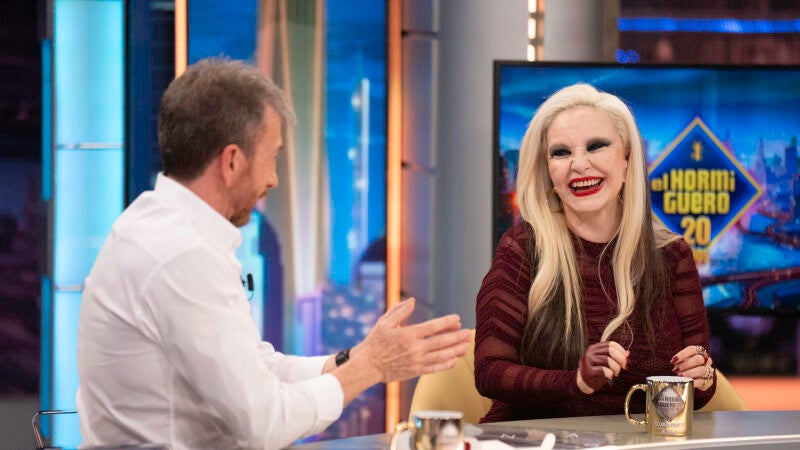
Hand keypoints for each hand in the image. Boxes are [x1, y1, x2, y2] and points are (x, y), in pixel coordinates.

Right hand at [351, 298, 472, 382]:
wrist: (367, 366)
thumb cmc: (374, 342)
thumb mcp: (384, 322)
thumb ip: (399, 311)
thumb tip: (413, 301)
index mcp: (408, 334)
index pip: (433, 327)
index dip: (447, 322)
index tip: (457, 318)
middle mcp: (414, 349)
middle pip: (441, 342)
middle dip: (457, 337)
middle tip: (469, 333)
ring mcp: (416, 361)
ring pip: (441, 356)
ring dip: (456, 351)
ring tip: (467, 346)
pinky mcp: (415, 371)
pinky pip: (435, 368)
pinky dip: (446, 364)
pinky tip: (455, 360)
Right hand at [576, 341, 628, 393]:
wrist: (584, 383)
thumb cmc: (598, 372)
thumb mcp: (606, 362)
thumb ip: (616, 357)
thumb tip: (628, 353)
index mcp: (594, 348)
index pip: (610, 344)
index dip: (621, 350)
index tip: (626, 358)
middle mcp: (590, 352)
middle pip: (610, 350)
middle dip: (621, 359)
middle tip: (624, 367)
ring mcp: (588, 361)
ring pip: (608, 360)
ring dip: (616, 368)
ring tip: (616, 373)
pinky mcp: (588, 372)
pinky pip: (603, 370)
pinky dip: (610, 373)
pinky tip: (610, 376)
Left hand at [671, 345, 714, 390]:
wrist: (696, 378)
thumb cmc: (686, 366)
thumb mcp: (682, 361)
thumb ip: (679, 361)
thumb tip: (673, 362)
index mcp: (699, 351)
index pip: (692, 349)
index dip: (682, 355)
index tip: (673, 361)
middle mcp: (706, 359)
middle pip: (698, 359)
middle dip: (685, 365)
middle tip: (676, 370)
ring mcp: (709, 370)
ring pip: (702, 370)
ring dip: (689, 373)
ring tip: (680, 377)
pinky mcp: (709, 381)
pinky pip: (702, 381)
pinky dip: (693, 382)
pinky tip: (686, 382)